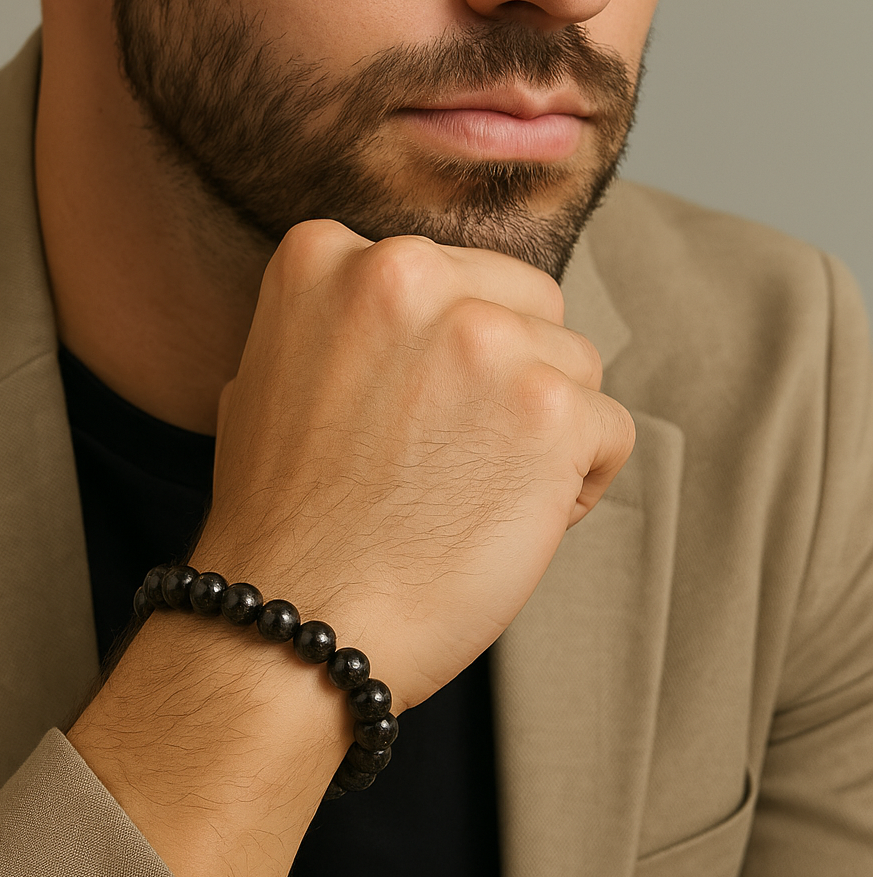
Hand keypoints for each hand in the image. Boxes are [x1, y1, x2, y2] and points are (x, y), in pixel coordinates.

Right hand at [195, 219, 634, 708]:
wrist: (298, 619)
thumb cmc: (284, 519)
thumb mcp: (269, 376)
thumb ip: (343, 321)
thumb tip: (420, 317)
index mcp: (332, 257)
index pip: (453, 276)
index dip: (448, 354)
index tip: (415, 414)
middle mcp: (408, 274)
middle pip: (524, 305)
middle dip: (508, 376)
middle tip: (454, 455)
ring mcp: (483, 338)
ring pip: (571, 365)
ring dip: (542, 430)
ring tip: (477, 495)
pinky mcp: (549, 409)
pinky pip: (607, 428)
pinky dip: (577, 481)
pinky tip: (514, 521)